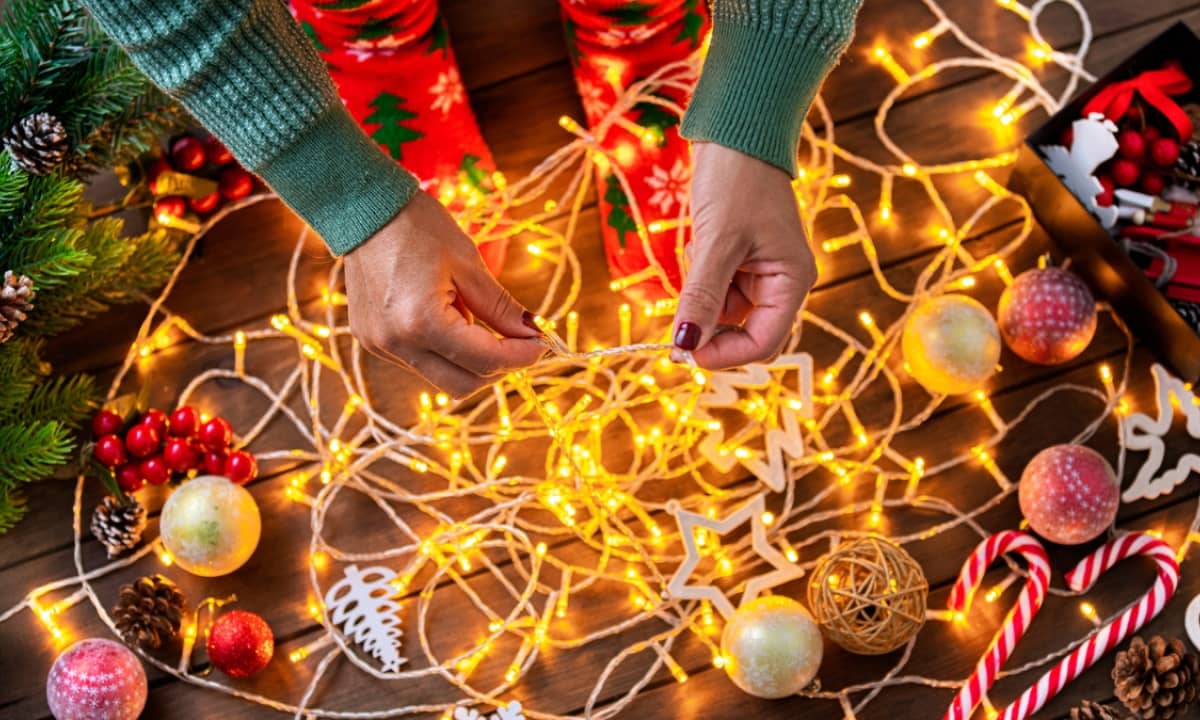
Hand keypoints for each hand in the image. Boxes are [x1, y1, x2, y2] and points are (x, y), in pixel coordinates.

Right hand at [343, 192, 545, 397]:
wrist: (364, 208)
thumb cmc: (418, 227)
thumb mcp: (469, 263)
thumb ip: (501, 308)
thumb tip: (532, 334)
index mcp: (422, 323)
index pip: (485, 361)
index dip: (521, 356)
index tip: (542, 342)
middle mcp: (397, 344)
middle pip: (463, 385)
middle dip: (498, 367)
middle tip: (519, 341)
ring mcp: (380, 346)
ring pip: (442, 377)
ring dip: (471, 360)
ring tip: (472, 315)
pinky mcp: (372, 342)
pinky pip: (420, 362)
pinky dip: (445, 351)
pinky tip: (446, 316)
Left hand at [671, 142, 816, 368]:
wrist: (736, 131)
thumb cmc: (736, 180)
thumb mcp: (716, 242)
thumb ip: (702, 298)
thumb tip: (685, 345)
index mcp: (792, 281)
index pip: (764, 342)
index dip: (725, 355)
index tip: (684, 350)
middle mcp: (782, 282)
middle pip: (744, 331)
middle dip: (710, 324)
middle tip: (679, 311)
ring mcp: (761, 271)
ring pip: (724, 310)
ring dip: (701, 294)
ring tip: (698, 251)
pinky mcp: (740, 259)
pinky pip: (716, 286)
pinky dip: (700, 277)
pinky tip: (699, 243)